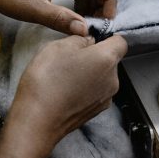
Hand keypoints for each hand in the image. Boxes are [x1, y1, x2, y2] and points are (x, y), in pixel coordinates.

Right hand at [9, 34, 127, 157]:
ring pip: (102, 77)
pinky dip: (84, 89)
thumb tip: (89, 41)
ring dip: (89, 73)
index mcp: (107, 59)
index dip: (107, 37)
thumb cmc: (47, 80)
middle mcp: (113, 79)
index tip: (89, 39)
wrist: (38, 120)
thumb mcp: (58, 46)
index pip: (120, 42)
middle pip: (110, 61)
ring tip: (65, 76)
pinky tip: (66, 90)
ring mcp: (106, 98)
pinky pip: (95, 92)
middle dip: (94, 56)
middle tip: (69, 58)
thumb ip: (79, 39)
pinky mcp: (96, 111)